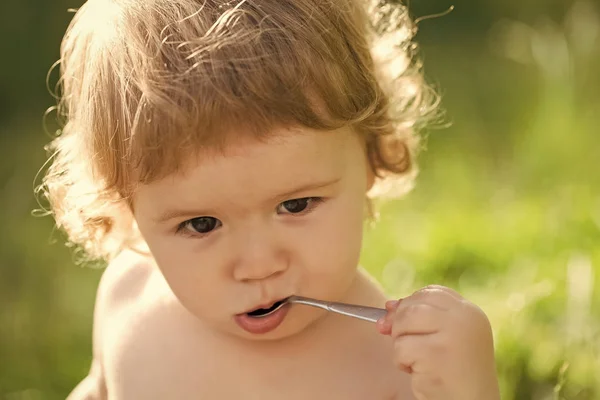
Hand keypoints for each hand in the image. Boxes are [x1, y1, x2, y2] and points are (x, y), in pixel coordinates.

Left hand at [377, 285, 499, 399]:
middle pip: (413, 305)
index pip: (430, 292)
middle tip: (406, 346)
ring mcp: (452, 334)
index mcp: (469, 312)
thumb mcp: (443, 338)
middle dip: (399, 325)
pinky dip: (402, 363)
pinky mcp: (437, 353)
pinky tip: (419, 373)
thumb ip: (421, 318)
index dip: (410, 303)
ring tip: (416, 361)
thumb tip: (388, 305)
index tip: (399, 320)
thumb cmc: (454, 373)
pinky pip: (401, 348)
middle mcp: (464, 318)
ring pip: (403, 323)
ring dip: (400, 344)